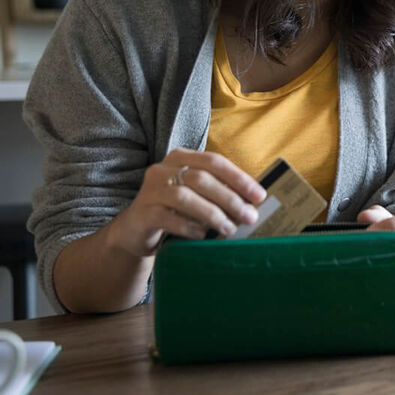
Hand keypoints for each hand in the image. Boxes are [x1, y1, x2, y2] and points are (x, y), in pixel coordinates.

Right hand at [105, 149, 266, 257]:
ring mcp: (150, 190)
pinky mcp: (142, 213)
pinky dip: (189, 226)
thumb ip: (219, 192)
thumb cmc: (174, 211)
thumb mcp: (197, 196)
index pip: (214, 162)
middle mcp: (163, 169)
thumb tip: (253, 204)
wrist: (135, 231)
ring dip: (212, 214)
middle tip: (249, 216)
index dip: (239, 178)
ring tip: (229, 228)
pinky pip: (168, 218)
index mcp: (181, 158)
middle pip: (201, 178)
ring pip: (185, 197)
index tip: (259, 196)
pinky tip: (202, 236)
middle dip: (230, 198)